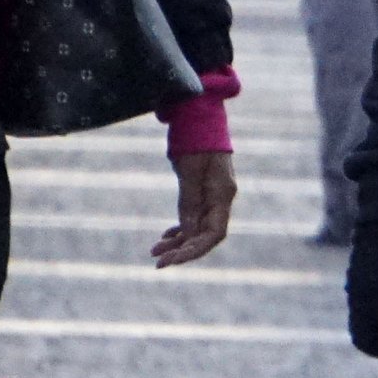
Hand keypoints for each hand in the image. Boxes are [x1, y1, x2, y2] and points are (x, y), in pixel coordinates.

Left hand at [154, 151, 234, 266]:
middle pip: (206, 235)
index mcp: (223, 194)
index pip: (214, 234)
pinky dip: (180, 229)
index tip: (172, 260)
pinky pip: (194, 217)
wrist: (198, 115)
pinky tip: (165, 237)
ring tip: (154, 252)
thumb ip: (189, 202)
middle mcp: (221, 198)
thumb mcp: (189, 171)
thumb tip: (186, 233)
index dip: (194, 251)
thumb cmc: (194, 140)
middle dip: (183, 250)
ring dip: (178, 242)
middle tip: (158, 261)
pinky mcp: (204, 191)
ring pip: (198, 228)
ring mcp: (213, 195)